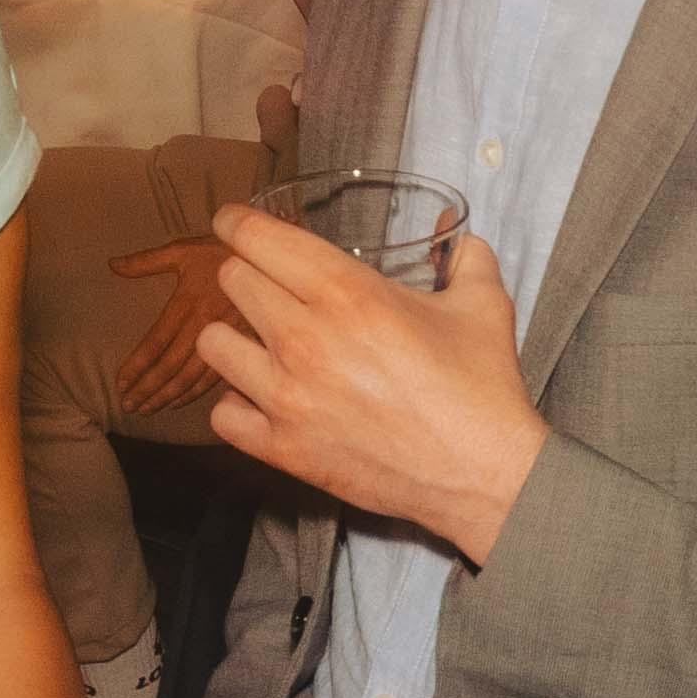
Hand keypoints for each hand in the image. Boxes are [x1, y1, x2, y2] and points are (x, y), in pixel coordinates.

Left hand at [109, 235, 238, 412]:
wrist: (270, 254)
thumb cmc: (221, 250)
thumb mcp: (183, 249)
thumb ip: (146, 261)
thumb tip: (112, 265)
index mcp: (187, 302)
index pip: (155, 342)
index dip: (135, 366)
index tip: (119, 383)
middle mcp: (204, 324)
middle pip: (171, 366)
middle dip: (148, 389)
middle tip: (129, 406)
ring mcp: (227, 338)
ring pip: (193, 376)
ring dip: (169, 396)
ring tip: (149, 410)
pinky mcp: (246, 345)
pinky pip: (219, 375)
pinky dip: (197, 393)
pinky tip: (181, 402)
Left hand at [195, 208, 545, 562]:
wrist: (482, 474)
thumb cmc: (481, 387)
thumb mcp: (484, 304)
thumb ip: (464, 256)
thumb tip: (454, 235)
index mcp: (348, 293)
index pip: (258, 239)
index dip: (238, 223)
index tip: (232, 222)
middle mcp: (305, 338)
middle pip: (233, 281)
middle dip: (246, 274)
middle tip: (266, 284)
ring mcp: (287, 397)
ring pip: (212, 343)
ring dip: (232, 335)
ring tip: (257, 341)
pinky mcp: (282, 448)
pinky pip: (222, 413)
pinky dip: (236, 402)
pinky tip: (260, 397)